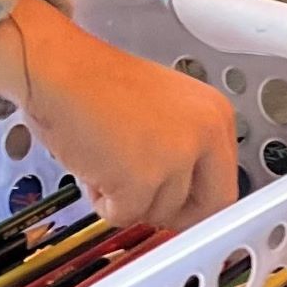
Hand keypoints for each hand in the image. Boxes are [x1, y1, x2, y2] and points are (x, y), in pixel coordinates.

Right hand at [0, 0, 240, 229]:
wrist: (60, 70)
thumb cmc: (98, 85)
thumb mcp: (165, 111)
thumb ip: (184, 149)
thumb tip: (186, 194)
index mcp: (215, 115)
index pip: (226, 184)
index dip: (197, 202)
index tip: (178, 209)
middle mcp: (206, 135)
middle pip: (208, 207)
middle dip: (173, 214)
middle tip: (142, 200)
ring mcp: (177, 158)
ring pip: (161, 212)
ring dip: (128, 200)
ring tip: (107, 162)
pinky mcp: (143, 179)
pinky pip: (126, 215)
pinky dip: (104, 203)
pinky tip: (93, 169)